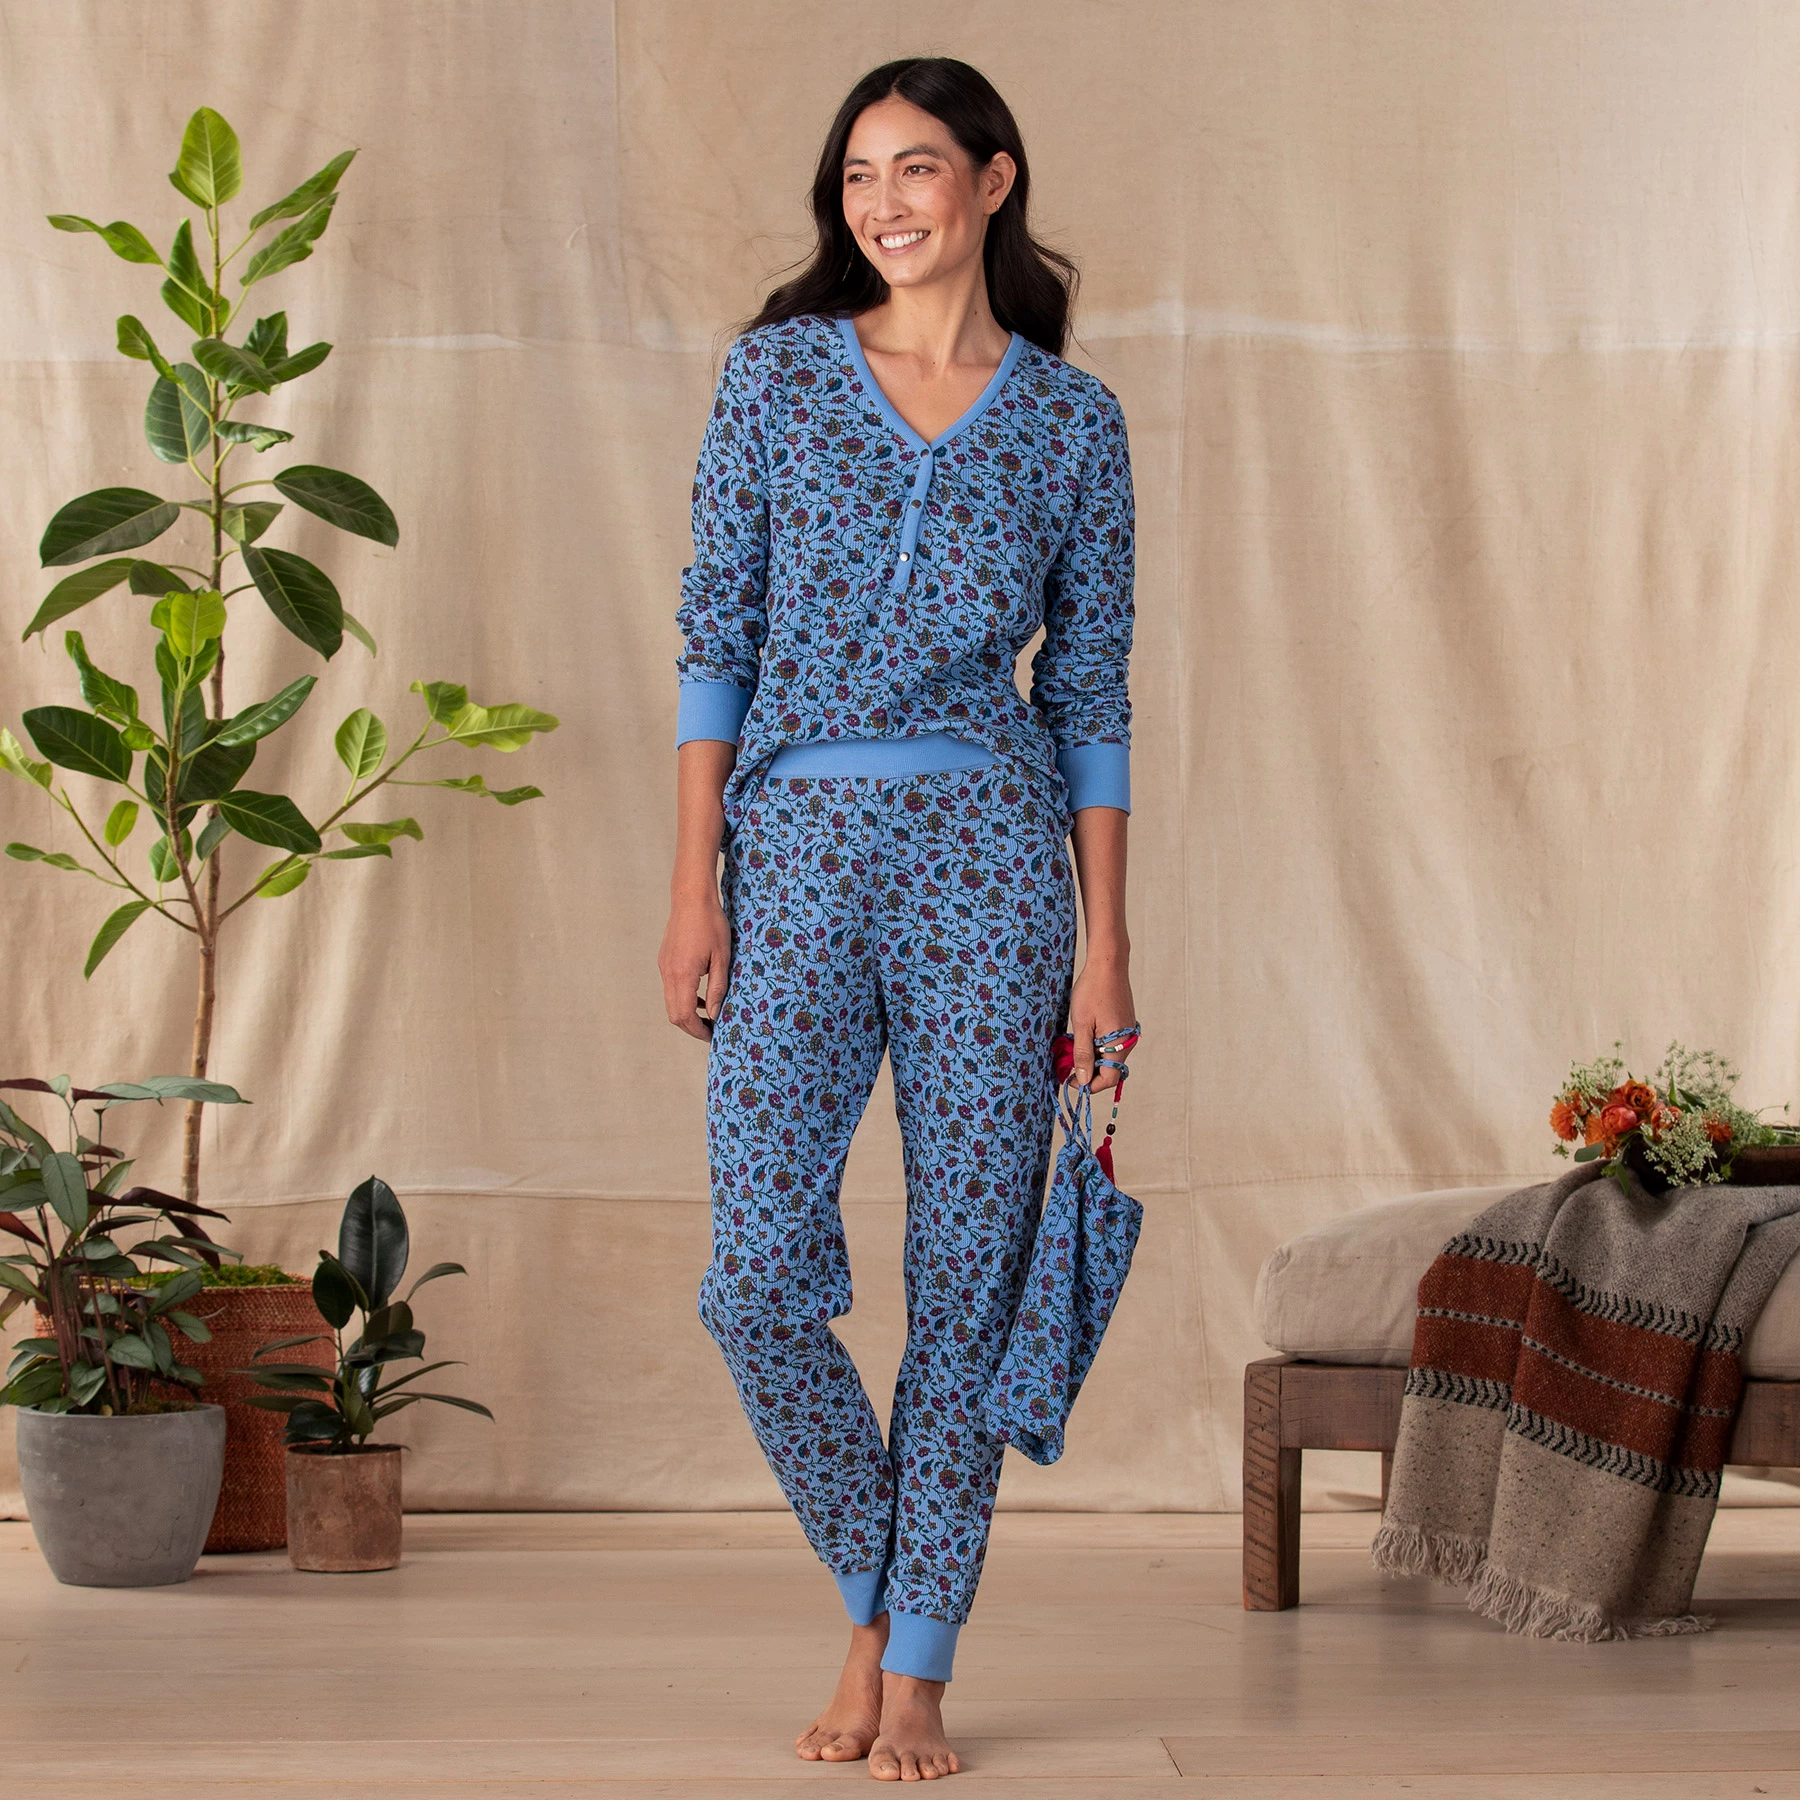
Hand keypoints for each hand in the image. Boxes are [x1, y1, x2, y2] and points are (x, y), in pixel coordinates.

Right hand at [660, 886, 730, 1040]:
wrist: (691, 898)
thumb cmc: (711, 924)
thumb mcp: (722, 957)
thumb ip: (718, 988)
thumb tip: (715, 1014)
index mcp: (683, 974)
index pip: (685, 1015)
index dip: (698, 1030)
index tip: (713, 1036)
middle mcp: (669, 973)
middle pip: (674, 1014)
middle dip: (692, 1027)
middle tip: (712, 1031)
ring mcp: (664, 967)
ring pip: (670, 1002)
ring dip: (687, 1013)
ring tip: (709, 1015)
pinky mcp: (664, 961)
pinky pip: (671, 988)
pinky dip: (683, 998)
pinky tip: (701, 995)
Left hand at [1067, 956, 1135, 1092]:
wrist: (1108, 964)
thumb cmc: (1093, 991)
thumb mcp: (1081, 1024)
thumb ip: (1082, 1054)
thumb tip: (1083, 1080)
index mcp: (1120, 1045)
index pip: (1109, 1079)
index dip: (1089, 1085)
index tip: (1070, 1081)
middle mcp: (1128, 1042)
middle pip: (1110, 1070)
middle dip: (1089, 1072)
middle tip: (1066, 1066)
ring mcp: (1127, 1032)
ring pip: (1109, 1056)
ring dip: (1091, 1058)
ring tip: (1071, 1048)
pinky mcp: (1124, 1024)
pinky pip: (1111, 1044)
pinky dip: (1097, 1046)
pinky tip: (1082, 1036)